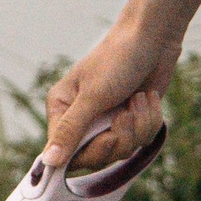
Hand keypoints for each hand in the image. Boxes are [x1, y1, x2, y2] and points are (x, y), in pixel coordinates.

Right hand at [44, 16, 178, 176]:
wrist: (153, 39)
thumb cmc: (117, 60)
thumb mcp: (92, 96)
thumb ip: (70, 130)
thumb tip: (48, 161)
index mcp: (62, 110)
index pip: (67, 153)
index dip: (91, 152)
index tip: (109, 137)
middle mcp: (82, 118)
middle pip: (98, 156)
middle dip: (120, 137)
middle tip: (125, 114)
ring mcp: (109, 120)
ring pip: (124, 149)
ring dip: (138, 125)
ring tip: (139, 99)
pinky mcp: (132, 120)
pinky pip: (142, 139)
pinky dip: (150, 119)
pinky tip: (148, 98)